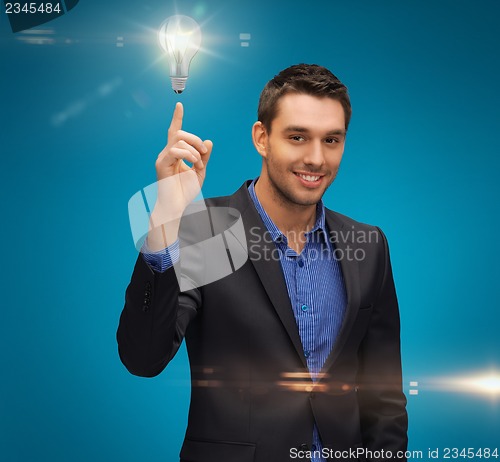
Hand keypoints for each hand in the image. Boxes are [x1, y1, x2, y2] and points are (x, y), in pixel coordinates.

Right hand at [148, 103, 212, 249]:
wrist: (177, 206)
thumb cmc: (186, 191)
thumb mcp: (200, 171)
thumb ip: (204, 157)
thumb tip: (209, 142)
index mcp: (176, 154)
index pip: (175, 132)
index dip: (177, 118)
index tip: (179, 105)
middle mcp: (168, 153)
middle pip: (180, 133)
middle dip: (195, 139)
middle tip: (204, 152)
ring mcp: (163, 158)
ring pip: (179, 140)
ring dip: (194, 150)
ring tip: (198, 163)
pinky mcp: (162, 164)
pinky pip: (175, 150)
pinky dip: (188, 155)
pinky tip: (193, 165)